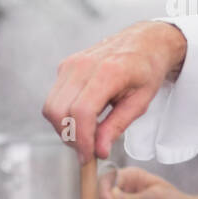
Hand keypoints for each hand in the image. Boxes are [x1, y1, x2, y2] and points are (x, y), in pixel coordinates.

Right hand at [42, 22, 186, 161]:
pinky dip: (63, 115)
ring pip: (51, 107)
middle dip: (70, 137)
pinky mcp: (65, 66)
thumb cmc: (146, 70)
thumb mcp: (141, 102)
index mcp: (109, 71)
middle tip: (88, 149)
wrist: (144, 41)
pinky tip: (84, 119)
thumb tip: (99, 151)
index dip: (82, 139)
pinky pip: (54, 98)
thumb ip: (117, 126)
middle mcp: (84, 65)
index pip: (82, 112)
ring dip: (64, 128)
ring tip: (87, 134)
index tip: (89, 156)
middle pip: (59, 111)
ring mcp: (71, 64)